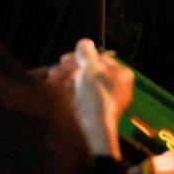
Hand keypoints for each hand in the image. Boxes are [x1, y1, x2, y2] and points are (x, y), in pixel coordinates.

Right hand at [46, 39, 133, 157]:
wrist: (93, 130)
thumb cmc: (96, 96)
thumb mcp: (90, 69)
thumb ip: (86, 53)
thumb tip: (85, 43)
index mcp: (122, 75)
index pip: (100, 60)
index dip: (81, 57)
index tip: (64, 58)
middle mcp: (117, 88)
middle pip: (90, 73)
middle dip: (69, 70)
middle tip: (55, 70)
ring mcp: (106, 101)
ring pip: (83, 85)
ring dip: (65, 80)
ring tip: (51, 80)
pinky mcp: (95, 113)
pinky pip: (81, 98)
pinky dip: (68, 93)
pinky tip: (55, 90)